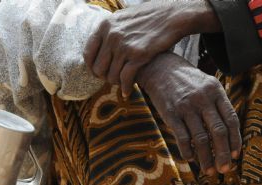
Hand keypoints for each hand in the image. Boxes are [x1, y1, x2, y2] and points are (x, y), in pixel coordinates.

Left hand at [84, 0, 220, 96]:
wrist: (173, 16)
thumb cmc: (149, 17)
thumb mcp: (123, 17)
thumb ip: (110, 30)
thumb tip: (99, 47)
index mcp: (105, 25)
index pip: (88, 54)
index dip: (91, 67)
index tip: (97, 73)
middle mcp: (112, 36)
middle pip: (98, 69)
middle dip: (104, 78)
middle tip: (112, 80)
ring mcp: (124, 46)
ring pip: (111, 76)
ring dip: (116, 84)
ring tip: (122, 84)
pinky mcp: (138, 55)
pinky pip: (125, 79)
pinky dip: (126, 88)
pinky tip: (128, 92)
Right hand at [137, 53, 240, 174]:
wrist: (159, 68)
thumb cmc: (187, 81)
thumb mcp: (207, 85)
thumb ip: (218, 105)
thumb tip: (229, 133)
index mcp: (216, 91)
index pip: (231, 119)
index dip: (235, 140)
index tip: (235, 155)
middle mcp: (203, 99)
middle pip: (218, 132)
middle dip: (223, 154)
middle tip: (224, 170)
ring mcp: (186, 107)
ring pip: (201, 138)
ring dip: (206, 158)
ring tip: (208, 170)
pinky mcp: (171, 113)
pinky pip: (182, 137)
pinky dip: (187, 151)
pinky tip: (190, 158)